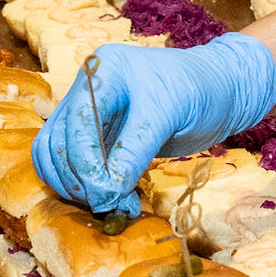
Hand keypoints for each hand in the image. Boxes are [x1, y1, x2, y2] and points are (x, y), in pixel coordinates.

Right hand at [33, 35, 275, 216]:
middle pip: (56, 142)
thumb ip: (135, 150)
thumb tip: (106, 190)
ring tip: (112, 203)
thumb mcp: (170, 115)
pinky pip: (71, 164)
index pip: (76, 124)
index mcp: (102, 71)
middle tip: (110, 205)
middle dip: (79, 180)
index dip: (86, 165)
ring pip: (54, 156)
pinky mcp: (96, 135)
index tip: (109, 196)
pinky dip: (83, 185)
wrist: (221, 88)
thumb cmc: (201, 90)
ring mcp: (87, 112)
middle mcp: (86, 89)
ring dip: (75, 187)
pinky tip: (114, 197)